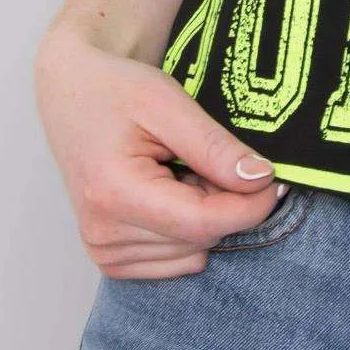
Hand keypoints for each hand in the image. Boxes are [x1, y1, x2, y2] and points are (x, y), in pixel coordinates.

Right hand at [33, 22, 287, 277]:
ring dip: (205, 215)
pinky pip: (176, 259)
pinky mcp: (111, 258)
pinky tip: (172, 191)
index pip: (202, 223)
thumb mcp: (169, 102)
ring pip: (193, 252)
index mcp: (113, 193)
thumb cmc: (116, 90)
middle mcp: (103, 234)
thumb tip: (261, 178)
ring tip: (182, 169)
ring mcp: (104, 251)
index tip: (275, 178)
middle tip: (215, 157)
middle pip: (200, 238)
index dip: (250, 205)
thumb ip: (214, 146)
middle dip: (225, 202)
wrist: (73, 93)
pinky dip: (187, 229)